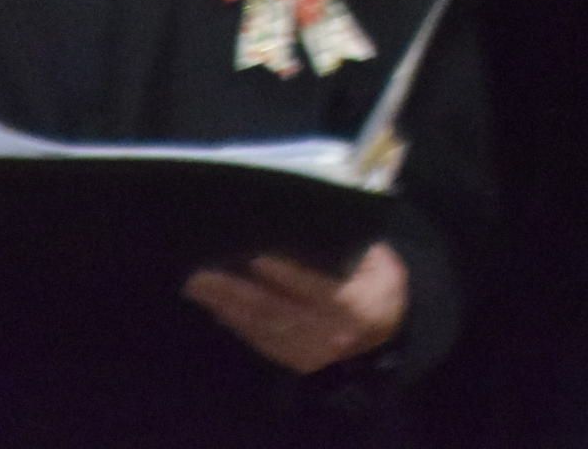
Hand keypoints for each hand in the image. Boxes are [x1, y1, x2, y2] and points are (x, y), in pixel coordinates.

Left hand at [183, 242, 407, 374]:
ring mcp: (310, 351)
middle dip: (238, 293)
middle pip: (278, 311)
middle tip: (203, 276)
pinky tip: (217, 310)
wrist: (387, 332)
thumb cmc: (380, 285)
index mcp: (356, 305)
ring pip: (264, 328)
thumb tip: (312, 228)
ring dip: (228, 309)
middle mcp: (330, 332)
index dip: (287, 276)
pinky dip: (238, 325)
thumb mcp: (381, 262)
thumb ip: (355, 250)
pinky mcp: (295, 360)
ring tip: (200, 289)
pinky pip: (262, 341)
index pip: (317, 289)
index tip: (256, 260)